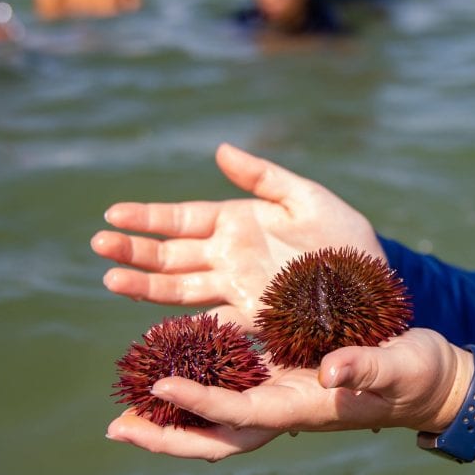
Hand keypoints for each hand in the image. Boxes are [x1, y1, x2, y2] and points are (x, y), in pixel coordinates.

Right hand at [91, 143, 379, 326]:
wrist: (376, 284)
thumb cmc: (345, 237)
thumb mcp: (306, 197)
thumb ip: (263, 177)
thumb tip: (218, 151)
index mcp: (238, 223)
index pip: (183, 218)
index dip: (148, 217)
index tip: (113, 214)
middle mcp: (230, 257)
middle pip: (171, 254)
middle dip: (135, 250)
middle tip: (98, 245)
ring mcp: (238, 289)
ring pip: (181, 287)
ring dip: (145, 285)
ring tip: (112, 279)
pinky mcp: (254, 319)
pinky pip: (212, 320)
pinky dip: (184, 322)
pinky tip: (155, 323)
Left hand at [106, 328, 470, 461]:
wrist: (430, 380)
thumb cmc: (417, 373)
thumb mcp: (396, 365)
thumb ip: (365, 368)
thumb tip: (330, 372)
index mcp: (303, 408)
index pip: (240, 412)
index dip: (199, 402)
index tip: (160, 385)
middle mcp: (284, 408)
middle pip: (213, 437)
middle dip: (166, 438)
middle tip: (116, 429)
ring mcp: (281, 397)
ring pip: (214, 419)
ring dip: (171, 419)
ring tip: (126, 410)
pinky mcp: (284, 380)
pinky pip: (230, 391)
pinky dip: (195, 389)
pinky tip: (171, 368)